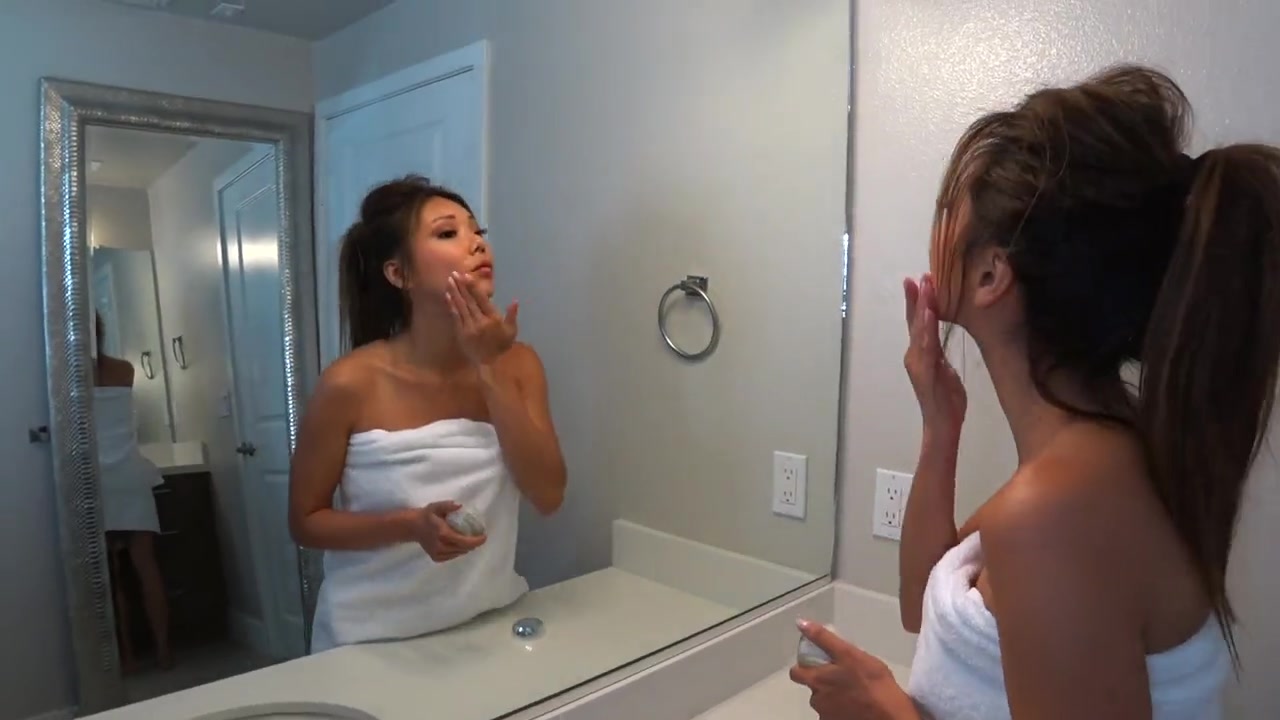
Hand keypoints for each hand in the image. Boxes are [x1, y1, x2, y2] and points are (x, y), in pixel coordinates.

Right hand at [415, 501, 486, 561]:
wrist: (412, 527)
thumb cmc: (426, 515)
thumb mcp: (436, 506)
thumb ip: (448, 506)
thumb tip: (460, 506)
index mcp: (443, 534)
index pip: (465, 542)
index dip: (477, 541)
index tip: (484, 536)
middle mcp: (441, 546)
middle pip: (464, 549)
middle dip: (474, 543)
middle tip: (478, 535)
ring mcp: (438, 554)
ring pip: (459, 553)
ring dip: (466, 547)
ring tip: (469, 538)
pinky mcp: (436, 558)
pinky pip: (453, 556)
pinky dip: (458, 550)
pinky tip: (458, 543)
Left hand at [446, 271, 517, 365]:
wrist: (489, 363)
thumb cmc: (502, 345)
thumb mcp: (512, 331)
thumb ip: (512, 315)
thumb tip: (515, 301)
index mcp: (493, 318)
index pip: (481, 299)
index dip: (473, 287)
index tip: (466, 276)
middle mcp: (480, 321)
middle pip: (469, 300)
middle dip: (461, 286)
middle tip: (454, 274)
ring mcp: (469, 327)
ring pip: (460, 306)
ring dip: (454, 293)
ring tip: (449, 281)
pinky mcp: (461, 333)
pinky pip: (455, 316)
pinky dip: (451, 305)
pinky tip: (447, 296)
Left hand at [789, 621, 917, 719]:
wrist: (890, 714)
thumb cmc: (873, 681)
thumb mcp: (850, 653)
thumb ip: (824, 639)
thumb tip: (801, 623)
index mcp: (817, 680)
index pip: (796, 673)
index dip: (804, 667)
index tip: (818, 663)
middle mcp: (817, 700)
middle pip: (812, 688)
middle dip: (823, 683)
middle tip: (842, 678)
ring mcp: (827, 715)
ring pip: (825, 703)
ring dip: (833, 697)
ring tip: (854, 692)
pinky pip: (835, 715)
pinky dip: (842, 711)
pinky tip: (856, 705)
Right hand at [903, 275, 965, 441]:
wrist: (943, 426)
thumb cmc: (947, 402)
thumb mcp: (946, 372)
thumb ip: (939, 355)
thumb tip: (939, 340)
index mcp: (922, 354)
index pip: (919, 323)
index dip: (919, 302)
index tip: (921, 281)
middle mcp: (914, 356)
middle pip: (915, 321)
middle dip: (918, 297)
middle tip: (920, 275)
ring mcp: (918, 363)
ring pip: (919, 329)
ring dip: (922, 306)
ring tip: (925, 286)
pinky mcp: (924, 372)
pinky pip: (926, 345)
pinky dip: (925, 328)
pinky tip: (928, 313)